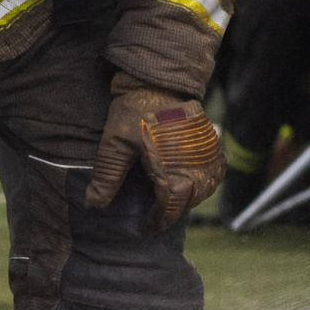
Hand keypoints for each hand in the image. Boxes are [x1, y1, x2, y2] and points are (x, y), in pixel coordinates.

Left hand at [85, 75, 224, 233]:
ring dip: (190, 198)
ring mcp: (209, 155)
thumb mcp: (115, 144)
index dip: (158, 221)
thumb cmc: (135, 112)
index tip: (147, 228)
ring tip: (170, 200)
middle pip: (189, 201)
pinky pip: (216, 173)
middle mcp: (196, 166)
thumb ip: (106, 176)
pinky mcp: (213, 145)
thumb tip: (92, 206)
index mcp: (173, 170)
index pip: (170, 208)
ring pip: (205, 189)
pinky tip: (190, 182)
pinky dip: (205, 183)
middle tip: (156, 215)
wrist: (160, 81)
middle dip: (173, 211)